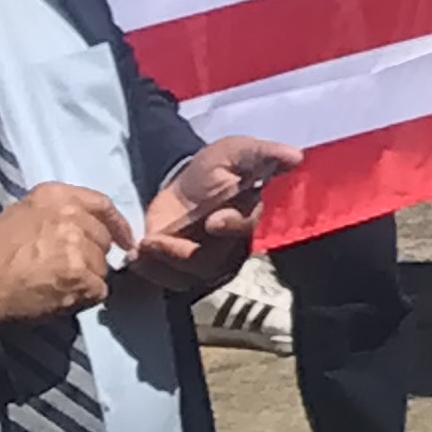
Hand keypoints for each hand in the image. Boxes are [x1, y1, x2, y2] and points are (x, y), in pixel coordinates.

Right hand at [0, 181, 132, 323]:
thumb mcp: (23, 212)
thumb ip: (59, 211)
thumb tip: (86, 224)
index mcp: (57, 196)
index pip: (102, 204)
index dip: (116, 224)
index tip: (124, 239)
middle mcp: (72, 217)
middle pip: (103, 239)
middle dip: (92, 255)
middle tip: (69, 270)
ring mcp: (79, 248)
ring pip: (102, 267)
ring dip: (87, 279)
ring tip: (59, 285)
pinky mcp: (81, 278)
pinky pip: (98, 290)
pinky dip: (85, 298)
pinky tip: (64, 298)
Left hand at [130, 137, 297, 295]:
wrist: (186, 183)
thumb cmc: (218, 166)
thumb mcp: (238, 152)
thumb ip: (264, 154)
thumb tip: (296, 156)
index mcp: (249, 217)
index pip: (244, 229)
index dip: (232, 227)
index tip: (214, 220)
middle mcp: (230, 247)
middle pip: (212, 262)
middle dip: (182, 254)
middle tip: (155, 241)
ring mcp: (206, 262)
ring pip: (188, 275)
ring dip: (162, 263)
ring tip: (142, 247)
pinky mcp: (180, 269)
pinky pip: (167, 280)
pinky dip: (150, 272)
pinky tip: (136, 257)